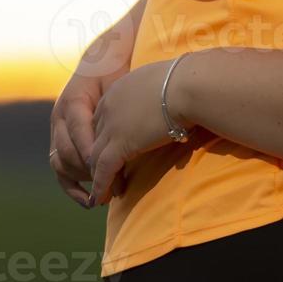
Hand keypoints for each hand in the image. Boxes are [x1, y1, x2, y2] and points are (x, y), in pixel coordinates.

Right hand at [50, 70, 104, 208]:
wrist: (100, 60)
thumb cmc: (114, 73)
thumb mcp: (116, 85)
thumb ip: (116, 109)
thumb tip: (126, 135)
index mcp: (72, 102)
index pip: (80, 135)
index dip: (93, 155)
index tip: (111, 172)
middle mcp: (59, 118)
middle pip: (68, 152)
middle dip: (90, 172)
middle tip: (115, 186)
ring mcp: (56, 130)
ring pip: (61, 163)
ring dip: (82, 180)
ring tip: (106, 194)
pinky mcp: (59, 140)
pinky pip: (60, 168)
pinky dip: (72, 187)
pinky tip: (88, 201)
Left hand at [88, 60, 183, 206]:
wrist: (187, 86)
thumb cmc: (187, 83)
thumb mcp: (163, 84)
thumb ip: (158, 96)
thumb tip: (171, 103)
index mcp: (118, 90)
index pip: (104, 119)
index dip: (107, 138)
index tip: (113, 152)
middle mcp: (109, 106)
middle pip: (96, 138)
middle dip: (98, 159)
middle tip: (105, 176)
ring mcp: (112, 125)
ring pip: (96, 157)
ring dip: (99, 178)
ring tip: (103, 195)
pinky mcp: (120, 143)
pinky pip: (104, 169)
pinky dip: (101, 186)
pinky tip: (100, 198)